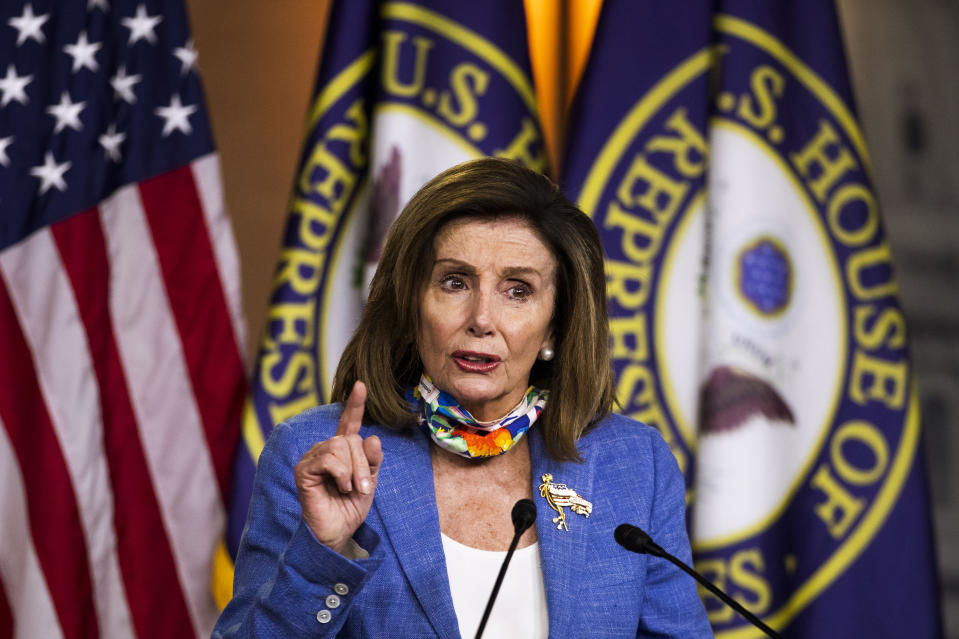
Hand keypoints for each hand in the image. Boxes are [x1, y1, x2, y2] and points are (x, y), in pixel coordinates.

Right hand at [294, 381, 382, 554]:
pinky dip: (341, 473)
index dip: (355, 405)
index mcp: (341, 451)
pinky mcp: (304, 470)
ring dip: (353, 470)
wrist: (337, 533)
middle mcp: (325, 450)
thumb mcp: (369, 481)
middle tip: (363, 487)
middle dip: (362, 463)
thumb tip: (373, 438)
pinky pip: (329, 458)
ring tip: (351, 489)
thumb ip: (372, 460)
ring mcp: (312, 458)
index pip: (348, 423)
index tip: (361, 385)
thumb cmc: (350, 508)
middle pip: (350, 439)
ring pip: (340, 446)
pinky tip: (340, 487)